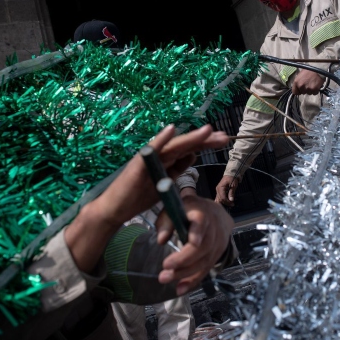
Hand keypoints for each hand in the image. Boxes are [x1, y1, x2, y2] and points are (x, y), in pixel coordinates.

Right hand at [66, 124, 227, 271]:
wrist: (115, 209)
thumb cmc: (138, 196)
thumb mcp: (166, 183)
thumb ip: (178, 169)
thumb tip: (193, 155)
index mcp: (167, 160)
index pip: (190, 149)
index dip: (206, 144)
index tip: (223, 140)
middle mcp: (159, 155)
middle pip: (185, 145)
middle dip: (205, 140)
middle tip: (224, 136)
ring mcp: (149, 158)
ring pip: (173, 145)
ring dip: (190, 137)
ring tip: (207, 130)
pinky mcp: (138, 164)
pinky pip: (150, 150)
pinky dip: (160, 139)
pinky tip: (171, 130)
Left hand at [156, 195, 234, 294]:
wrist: (214, 213)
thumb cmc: (189, 210)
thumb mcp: (175, 208)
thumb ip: (167, 222)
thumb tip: (161, 240)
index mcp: (202, 212)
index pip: (202, 221)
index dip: (198, 231)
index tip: (192, 241)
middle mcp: (214, 229)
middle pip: (203, 247)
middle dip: (184, 261)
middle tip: (164, 271)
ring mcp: (219, 243)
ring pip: (205, 261)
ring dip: (186, 274)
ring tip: (166, 279)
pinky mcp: (218, 254)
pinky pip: (206, 269)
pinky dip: (193, 280)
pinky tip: (180, 289)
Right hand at [214, 175, 238, 206]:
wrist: (231, 174)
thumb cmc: (232, 178)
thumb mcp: (233, 185)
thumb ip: (232, 193)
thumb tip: (231, 200)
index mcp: (220, 188)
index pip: (222, 198)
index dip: (227, 202)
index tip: (232, 204)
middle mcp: (218, 190)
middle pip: (220, 199)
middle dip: (225, 203)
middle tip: (231, 205)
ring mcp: (218, 191)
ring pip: (218, 199)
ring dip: (223, 202)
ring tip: (229, 204)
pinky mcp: (219, 191)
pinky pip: (219, 197)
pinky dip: (222, 200)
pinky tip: (226, 202)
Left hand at [291, 69, 325, 94]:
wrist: (318, 69)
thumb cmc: (309, 70)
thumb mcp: (300, 74)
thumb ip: (298, 81)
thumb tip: (298, 87)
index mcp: (296, 82)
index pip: (295, 92)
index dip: (298, 91)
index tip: (301, 90)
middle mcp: (301, 86)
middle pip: (302, 92)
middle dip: (305, 90)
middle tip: (308, 84)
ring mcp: (308, 89)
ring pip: (309, 93)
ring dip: (310, 90)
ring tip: (313, 84)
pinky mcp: (314, 90)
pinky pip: (314, 93)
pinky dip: (315, 90)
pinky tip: (316, 85)